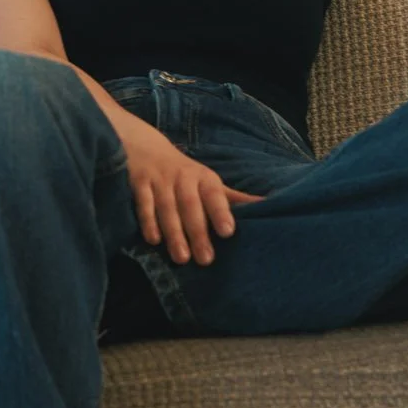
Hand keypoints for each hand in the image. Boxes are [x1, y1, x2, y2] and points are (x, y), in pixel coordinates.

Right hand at [112, 112, 263, 265]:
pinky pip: (143, 203)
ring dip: (174, 232)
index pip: (214, 194)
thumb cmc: (185, 174)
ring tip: (181, 258)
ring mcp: (159, 180)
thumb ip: (234, 199)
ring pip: (167, 207)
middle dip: (197, 232)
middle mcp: (183, 178)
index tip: (228, 232)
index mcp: (204, 178)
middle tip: (205, 259)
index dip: (220, 212)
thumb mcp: (209, 183)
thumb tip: (269, 206)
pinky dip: (147, 221)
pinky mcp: (138, 183)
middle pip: (190, 205)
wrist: (146, 147)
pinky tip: (153, 240)